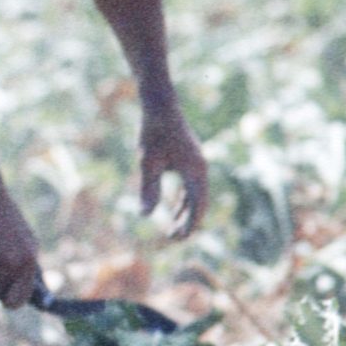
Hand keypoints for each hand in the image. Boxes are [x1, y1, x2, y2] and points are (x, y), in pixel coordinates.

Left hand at [139, 105, 208, 237]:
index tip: (180, 239)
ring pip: (194, 194)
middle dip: (187, 221)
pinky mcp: (189, 159)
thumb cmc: (153, 133)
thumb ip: (148, 189)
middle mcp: (200, 169)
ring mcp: (196, 163)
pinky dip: (183, 198)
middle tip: (173, 239)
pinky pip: (189, 185)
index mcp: (196, 172)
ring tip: (173, 228)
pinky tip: (174, 206)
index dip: (190, 224)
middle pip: (198, 202)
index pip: (197, 205)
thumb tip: (145, 215)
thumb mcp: (148, 163)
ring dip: (184, 211)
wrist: (160, 106)